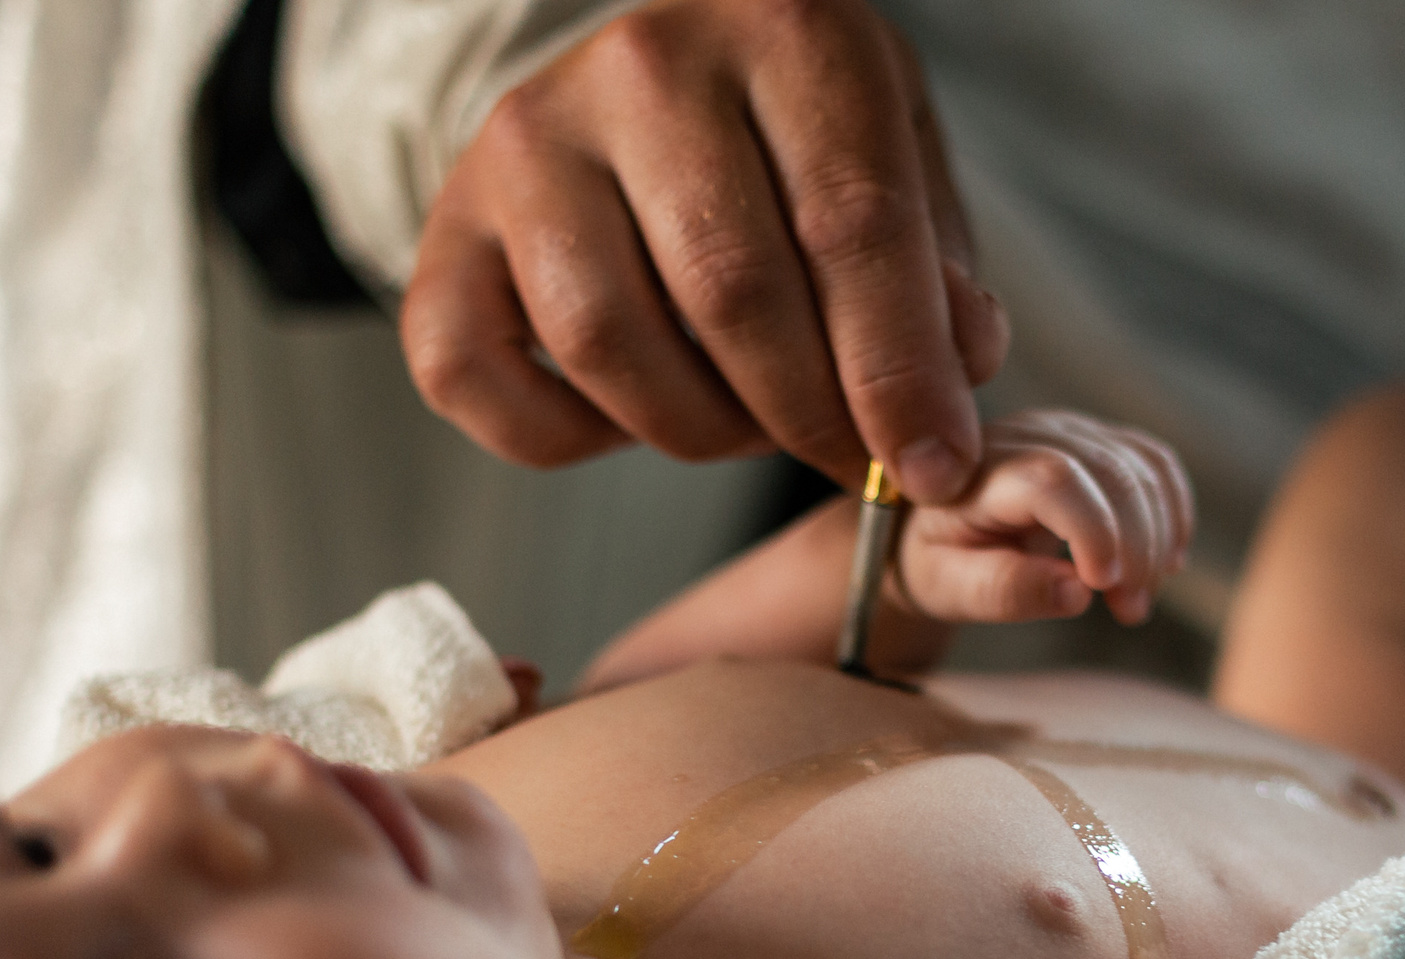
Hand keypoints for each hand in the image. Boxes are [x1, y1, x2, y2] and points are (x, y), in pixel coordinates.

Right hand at [399, 0, 1008, 499]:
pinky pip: (480, 378)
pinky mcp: (449, 227)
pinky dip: (564, 438)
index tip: (932, 468)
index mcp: (784, 33)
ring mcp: (528, 144)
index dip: (898, 373)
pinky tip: (629, 414)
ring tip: (747, 419)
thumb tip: (955, 374)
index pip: (851, 225)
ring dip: (698, 431)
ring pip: (609, 345)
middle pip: (732, 295)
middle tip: (845, 454)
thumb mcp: (896, 159)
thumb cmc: (794, 134)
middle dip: (806, 416)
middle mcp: (642, 71)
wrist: (656, 79)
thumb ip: (935, 268)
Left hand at [895, 411, 1192, 628]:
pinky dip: (1172, 514)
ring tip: (1136, 600)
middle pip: (1109, 473)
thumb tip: (1077, 594)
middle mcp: (1030, 434)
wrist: (935, 524)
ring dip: (1158, 539)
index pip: (1052, 480)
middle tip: (1129, 610)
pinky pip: (1157, 464)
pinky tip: (1163, 562)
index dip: (1092, 529)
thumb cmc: (938, 560)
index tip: (1104, 586)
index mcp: (979, 468)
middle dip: (1135, 547)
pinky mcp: (1100, 439)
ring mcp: (1070, 430)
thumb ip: (1003, 590)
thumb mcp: (947, 588)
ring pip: (1142, 468)